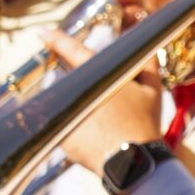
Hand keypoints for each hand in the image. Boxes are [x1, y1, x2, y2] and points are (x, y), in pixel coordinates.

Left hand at [40, 26, 162, 175]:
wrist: (133, 162)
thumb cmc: (143, 123)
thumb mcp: (152, 90)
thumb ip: (148, 64)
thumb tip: (147, 49)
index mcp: (97, 76)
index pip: (71, 50)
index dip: (56, 39)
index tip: (42, 33)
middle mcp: (76, 92)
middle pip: (69, 81)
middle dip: (82, 88)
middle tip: (105, 105)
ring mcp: (66, 115)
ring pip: (66, 105)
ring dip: (79, 109)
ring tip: (102, 125)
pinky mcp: (61, 137)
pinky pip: (65, 128)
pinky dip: (76, 131)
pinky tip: (95, 140)